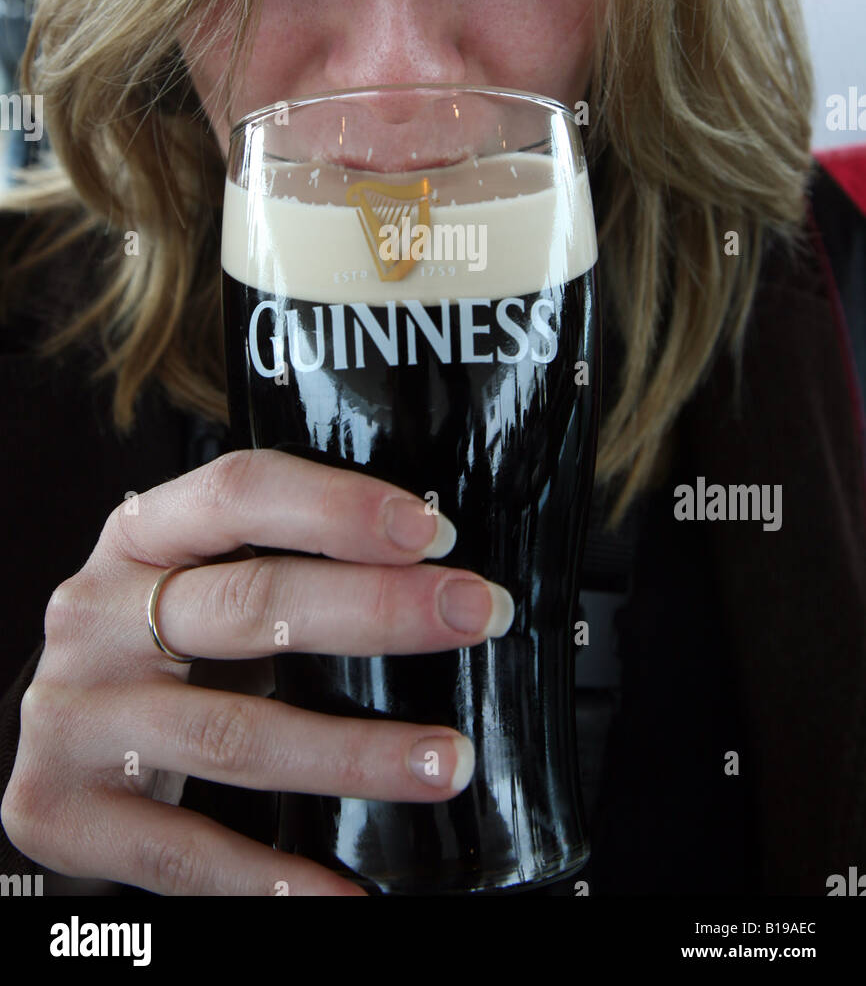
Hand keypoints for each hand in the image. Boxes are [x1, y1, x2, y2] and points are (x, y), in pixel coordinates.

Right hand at [1, 449, 512, 895]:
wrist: (48, 737)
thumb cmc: (157, 649)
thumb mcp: (197, 583)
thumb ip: (284, 571)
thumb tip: (436, 586)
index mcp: (140, 537)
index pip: (240, 493)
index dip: (338, 507)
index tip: (431, 532)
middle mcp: (97, 614)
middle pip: (248, 604)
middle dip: (377, 610)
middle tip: (475, 616)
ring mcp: (76, 713)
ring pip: (234, 736)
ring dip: (354, 752)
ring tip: (445, 761)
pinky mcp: (62, 807)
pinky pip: (184, 851)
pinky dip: (271, 878)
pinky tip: (343, 890)